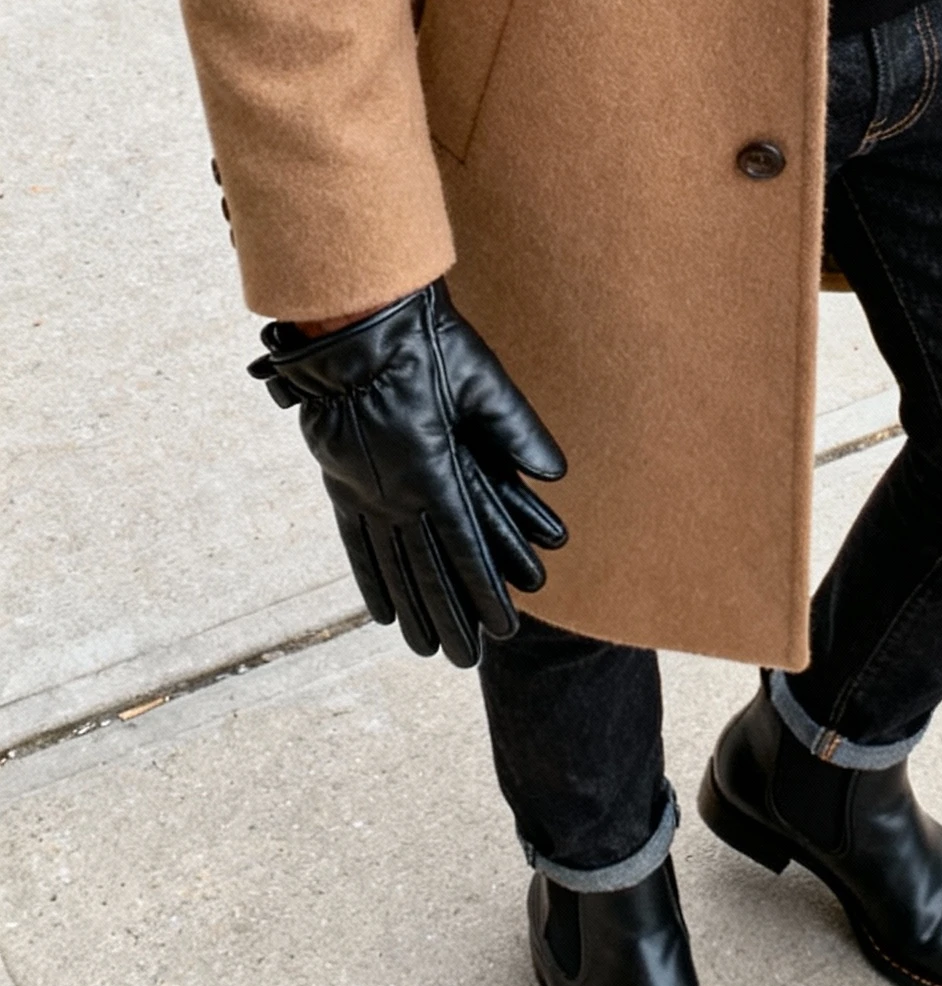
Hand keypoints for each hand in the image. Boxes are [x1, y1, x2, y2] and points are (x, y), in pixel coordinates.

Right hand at [249, 279, 566, 664]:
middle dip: (451, 618)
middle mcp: (397, 494)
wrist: (354, 326)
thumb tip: (555, 474)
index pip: (465, 548)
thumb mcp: (482, 379)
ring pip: (391, 568)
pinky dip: (371, 582)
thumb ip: (516, 429)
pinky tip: (381, 612)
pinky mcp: (342, 484)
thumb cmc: (424, 345)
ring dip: (411, 611)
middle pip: (427, 571)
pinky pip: (357, 545)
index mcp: (435, 472)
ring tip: (429, 649)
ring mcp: (365, 493)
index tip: (504, 628)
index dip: (485, 592)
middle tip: (468, 659)